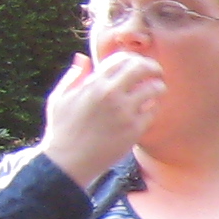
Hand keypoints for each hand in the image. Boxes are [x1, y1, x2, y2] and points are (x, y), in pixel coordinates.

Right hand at [42, 50, 164, 185]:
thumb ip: (74, 76)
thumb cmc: (62, 130)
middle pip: (142, 68)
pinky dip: (153, 108)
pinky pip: (153, 111)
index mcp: (93, 84)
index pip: (122, 59)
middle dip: (152, 67)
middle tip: (156, 72)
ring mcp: (124, 112)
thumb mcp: (60, 98)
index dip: (133, 58)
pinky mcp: (134, 130)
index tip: (138, 63)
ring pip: (154, 89)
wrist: (68, 162)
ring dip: (158, 87)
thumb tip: (83, 57)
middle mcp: (111, 95)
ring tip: (156, 90)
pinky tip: (148, 109)